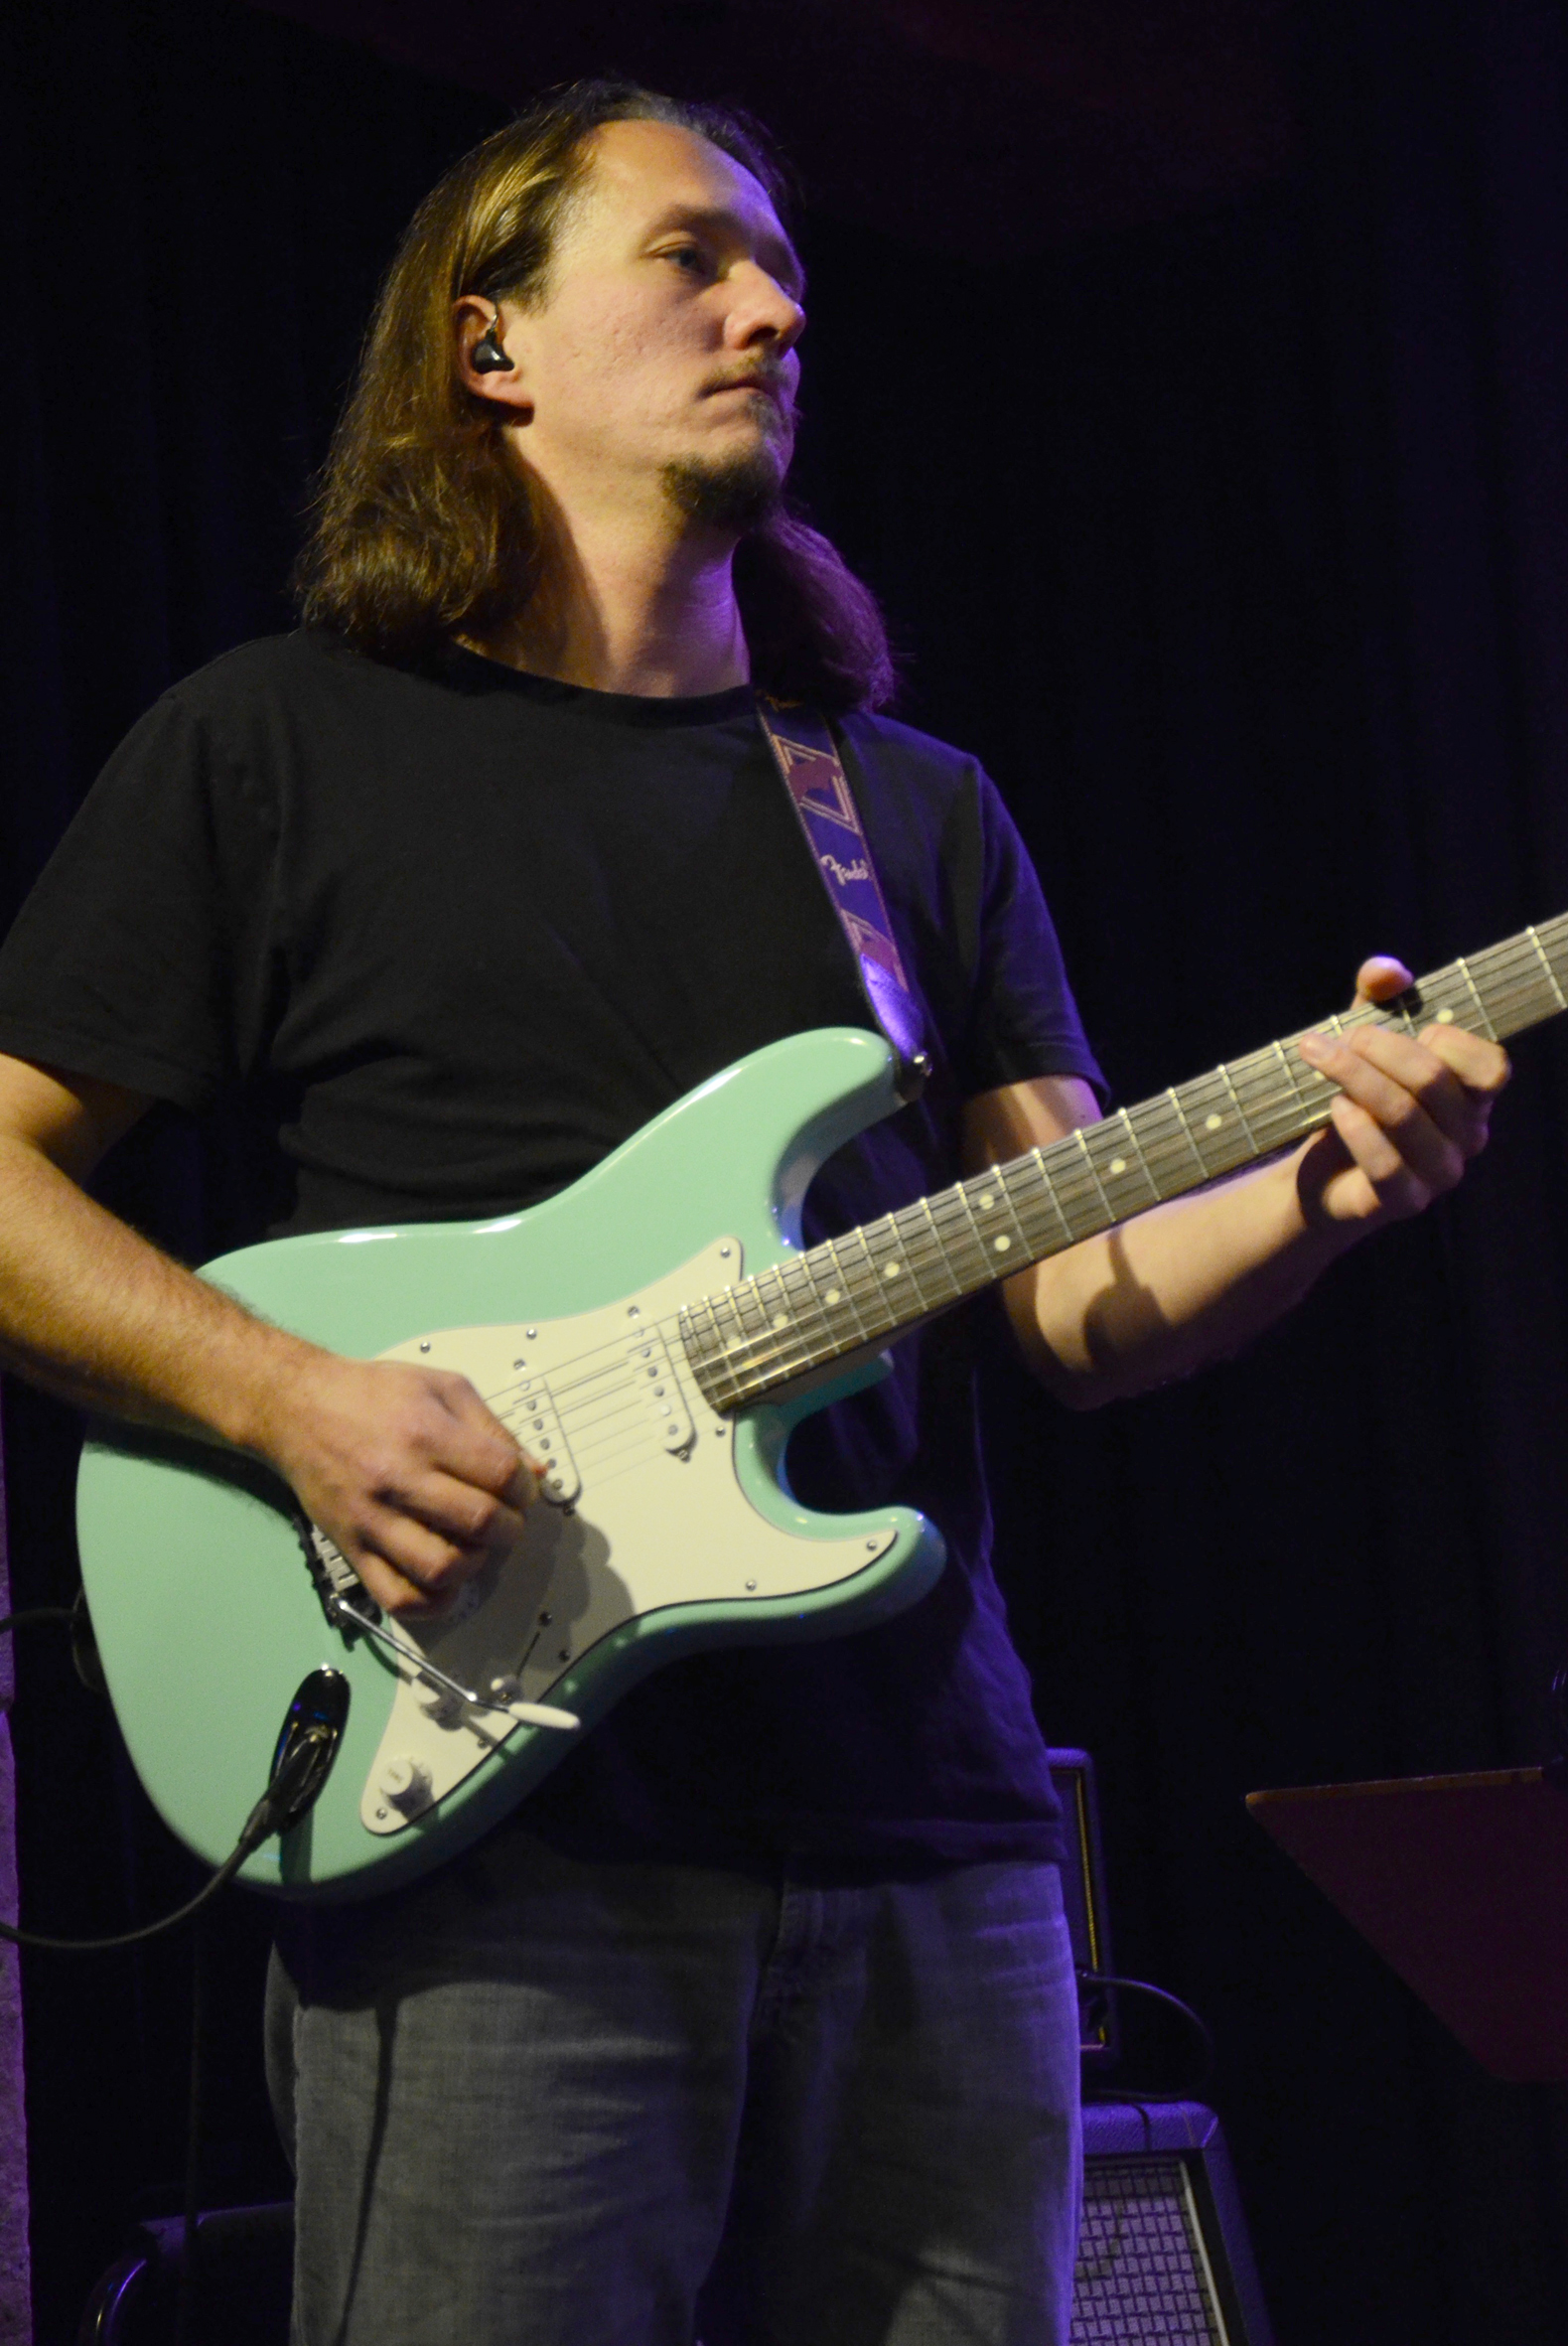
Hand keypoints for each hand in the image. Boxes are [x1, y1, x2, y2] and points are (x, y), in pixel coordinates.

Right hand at [257, 1351, 539, 1616]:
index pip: (500, 1474)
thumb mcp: (441, 1387)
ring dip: (475, 1565)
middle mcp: (398, 1478)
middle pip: (480, 1523)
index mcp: (425, 1432)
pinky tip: (446, 1584)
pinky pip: (396, 1598)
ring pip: (441, 1569)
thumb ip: (493, 1428)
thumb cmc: (370, 1393)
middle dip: (510, 1528)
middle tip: (505, 1520)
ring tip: (474, 1546)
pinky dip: (432, 1604)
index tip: (521, 1489)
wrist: (296, 1408)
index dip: (525, 1488)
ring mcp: (372, 1519)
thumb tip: (535, 1473)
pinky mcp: (352, 1548)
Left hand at [1294, 955, 1509, 1230]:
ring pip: (1404, 1116)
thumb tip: (1386, 971)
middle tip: (1337, 1038)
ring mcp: (1440, 1173)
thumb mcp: (1363, 1040)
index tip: (1403, 1027)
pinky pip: (1386, 1163)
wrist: (1319, 1173)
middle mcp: (1467, 1136)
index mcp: (1473, 1096)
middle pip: (1433, 1080)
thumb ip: (1378, 998)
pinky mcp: (1404, 1201)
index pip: (1491, 1066)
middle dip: (1379, 1047)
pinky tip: (1334, 1107)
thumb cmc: (1355, 1098)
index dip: (1446, 1039)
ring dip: (1354, 1078)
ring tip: (1318, 1058)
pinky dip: (1356, 1128)